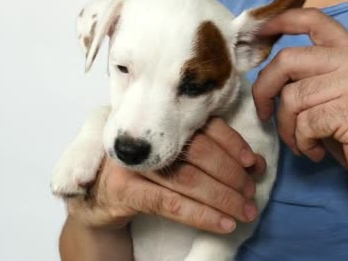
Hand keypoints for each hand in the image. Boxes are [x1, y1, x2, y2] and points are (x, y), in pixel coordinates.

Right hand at [66, 118, 265, 233]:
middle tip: (251, 192)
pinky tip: (223, 224)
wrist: (93, 197)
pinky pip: (170, 205)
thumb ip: (202, 150)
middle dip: (231, 174)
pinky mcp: (125, 191)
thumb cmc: (140, 174)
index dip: (233, 144)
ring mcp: (133, 163)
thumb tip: (252, 161)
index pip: (204, 127)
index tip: (253, 163)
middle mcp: (147, 138)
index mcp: (161, 123)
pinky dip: (201, 216)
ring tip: (245, 211)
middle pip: (199, 152)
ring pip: (188, 180)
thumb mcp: (168, 154)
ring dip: (222, 198)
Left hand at [252, 8, 347, 209]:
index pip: (314, 19)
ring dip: (287, 128)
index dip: (280, 21)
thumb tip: (267, 75)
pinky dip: (302, 143)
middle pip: (287, 59)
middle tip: (264, 113)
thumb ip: (313, 77)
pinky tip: (317, 152)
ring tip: (303, 143)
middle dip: (264, 90)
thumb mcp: (341, 96)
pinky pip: (305, 123)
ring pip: (292, 97)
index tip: (258, 31)